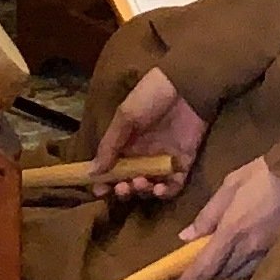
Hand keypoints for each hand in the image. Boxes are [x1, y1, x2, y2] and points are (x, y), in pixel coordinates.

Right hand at [90, 66, 206, 201]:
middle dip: (123, 189)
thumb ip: (110, 146)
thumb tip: (92, 172)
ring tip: (140, 182)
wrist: (187, 86)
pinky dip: (165, 192)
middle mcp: (143, 154)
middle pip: (129, 180)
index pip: (112, 168)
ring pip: (149, 185)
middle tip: (122, 188)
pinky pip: (173, 185)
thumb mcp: (125, 117)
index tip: (99, 191)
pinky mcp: (182, 164)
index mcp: (126, 142)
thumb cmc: (151, 96)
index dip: (105, 182)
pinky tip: (158, 189)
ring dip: (142, 190)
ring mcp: (163, 160)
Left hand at [177, 158, 279, 279]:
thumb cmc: (261, 176)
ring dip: (225, 270)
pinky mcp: (276, 252)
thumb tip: (186, 237)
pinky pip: (253, 269)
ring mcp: (264, 253)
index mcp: (231, 231)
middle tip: (201, 258)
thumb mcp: (229, 186)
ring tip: (221, 255)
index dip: (189, 278)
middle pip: (221, 275)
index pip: (205, 266)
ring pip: (237, 275)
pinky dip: (242, 267)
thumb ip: (207, 215)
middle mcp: (247, 249)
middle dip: (207, 271)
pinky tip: (241, 253)